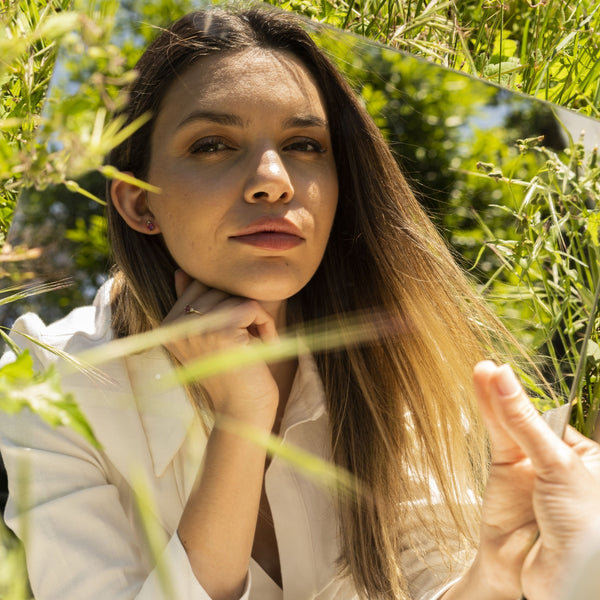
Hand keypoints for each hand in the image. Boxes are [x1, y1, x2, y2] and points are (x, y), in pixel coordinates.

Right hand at [162, 270, 279, 424]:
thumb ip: (196, 306)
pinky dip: (266, 324)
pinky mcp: (220, 332)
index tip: (235, 335)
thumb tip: (181, 271)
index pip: (199, 287)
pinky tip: (264, 345)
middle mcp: (174, 326)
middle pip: (217, 288)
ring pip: (235, 296)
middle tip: (249, 340)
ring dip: (255, 318)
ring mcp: (195, 328)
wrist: (244, 413)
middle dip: (241, 310)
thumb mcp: (209, 337)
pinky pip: (251, 307)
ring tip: (254, 344)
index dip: (226, 305)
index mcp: (167, 326)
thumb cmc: (233, 374)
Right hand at [473, 361, 599, 599]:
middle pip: (529, 416)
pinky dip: (488, 413)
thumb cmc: (580, 528)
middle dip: (512, 393)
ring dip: (495, 397)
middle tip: (494, 368)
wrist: (552, 581)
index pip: (555, 416)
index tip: (518, 374)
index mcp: (586, 456)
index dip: (535, 397)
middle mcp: (556, 458)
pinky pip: (496, 437)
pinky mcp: (504, 473)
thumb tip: (505, 381)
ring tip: (483, 370)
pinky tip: (483, 389)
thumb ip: (525, 422)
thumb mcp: (558, 466)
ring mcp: (529, 466)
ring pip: (510, 424)